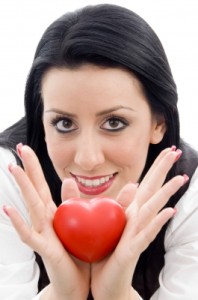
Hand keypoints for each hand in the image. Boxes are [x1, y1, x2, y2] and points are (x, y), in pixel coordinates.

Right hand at [5, 145, 89, 299]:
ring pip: (30, 206)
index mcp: (53, 213)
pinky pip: (29, 235)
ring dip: (22, 187)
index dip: (34, 167)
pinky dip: (18, 222)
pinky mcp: (45, 250)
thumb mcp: (79, 223)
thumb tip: (69, 181)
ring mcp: (42, 234)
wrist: (76, 284)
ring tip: (12, 167)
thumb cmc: (76, 253)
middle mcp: (44, 220)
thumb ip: (76, 202)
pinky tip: (8, 208)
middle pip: (34, 190)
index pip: (41, 185)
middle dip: (27, 168)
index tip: (27, 148)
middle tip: (19, 147)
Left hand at [90, 147, 187, 299]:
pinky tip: (168, 211)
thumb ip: (117, 204)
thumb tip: (131, 186)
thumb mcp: (108, 224)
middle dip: (163, 171)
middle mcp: (137, 221)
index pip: (145, 185)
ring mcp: (137, 234)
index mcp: (130, 213)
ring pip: (153, 210)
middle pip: (152, 191)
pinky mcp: (132, 250)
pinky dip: (157, 222)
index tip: (167, 151)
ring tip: (180, 177)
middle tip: (177, 151)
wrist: (106, 283)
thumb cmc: (107, 253)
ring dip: (166, 193)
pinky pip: (145, 234)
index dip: (156, 169)